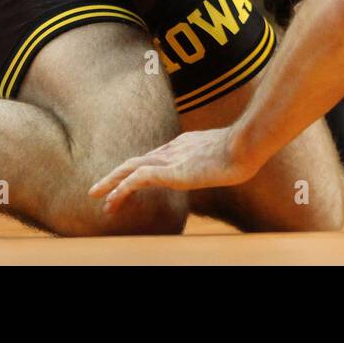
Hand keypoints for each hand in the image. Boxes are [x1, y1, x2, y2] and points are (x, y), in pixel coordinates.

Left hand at [88, 127, 253, 212]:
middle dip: (115, 175)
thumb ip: (218, 160)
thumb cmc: (245, 150)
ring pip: (132, 168)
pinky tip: (114, 196)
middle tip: (97, 190)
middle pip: (137, 161)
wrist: (246, 145)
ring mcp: (172, 158)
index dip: (136, 171)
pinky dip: (124, 187)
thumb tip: (227, 166)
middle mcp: (173, 149)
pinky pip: (139, 178)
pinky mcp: (172, 170)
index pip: (153, 158)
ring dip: (112, 183)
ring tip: (97, 197)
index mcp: (184, 145)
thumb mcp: (227, 156)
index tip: (126, 183)